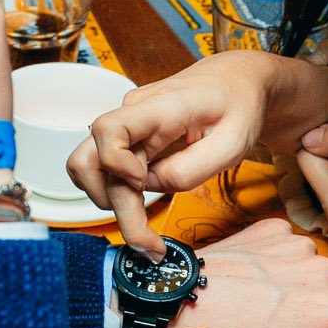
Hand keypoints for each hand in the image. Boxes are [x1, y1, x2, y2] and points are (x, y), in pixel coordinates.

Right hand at [70, 52, 327, 257]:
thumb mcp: (234, 143)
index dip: (115, 163)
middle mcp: (132, 114)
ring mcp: (126, 127)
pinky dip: (116, 196)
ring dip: (110, 203)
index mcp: (161, 106)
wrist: (234, 83)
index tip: (140, 184)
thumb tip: (151, 187)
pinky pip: (104, 171)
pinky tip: (142, 208)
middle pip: (93, 162)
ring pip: (89, 169)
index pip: (109, 129)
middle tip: (150, 244)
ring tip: (145, 226)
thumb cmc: (238, 107)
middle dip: (117, 208)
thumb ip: (192, 169)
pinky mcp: (127, 140)